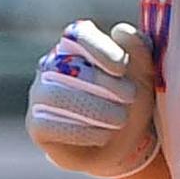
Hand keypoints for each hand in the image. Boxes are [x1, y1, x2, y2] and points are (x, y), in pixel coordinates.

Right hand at [26, 19, 159, 178]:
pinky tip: (103, 136)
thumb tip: (121, 31)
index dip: (99, 49)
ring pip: (56, 96)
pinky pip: (49, 124)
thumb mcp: (143, 76)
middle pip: (66, 67)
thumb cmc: (130, 104)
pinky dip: (82, 131)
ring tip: (120, 119)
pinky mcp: (37, 126)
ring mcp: (40, 95)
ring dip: (94, 108)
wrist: (123, 147)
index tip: (122, 68)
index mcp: (77, 45)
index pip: (78, 34)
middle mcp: (52, 66)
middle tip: (131, 97)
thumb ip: (138, 51)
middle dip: (103, 83)